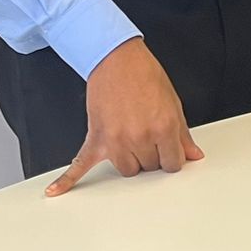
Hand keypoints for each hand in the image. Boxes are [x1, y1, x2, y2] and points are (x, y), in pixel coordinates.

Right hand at [47, 37, 200, 195]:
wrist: (116, 59)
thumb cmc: (144, 75)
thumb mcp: (173, 103)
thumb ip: (183, 134)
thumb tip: (193, 153)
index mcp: (163, 128)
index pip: (173, 164)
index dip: (172, 156)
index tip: (171, 150)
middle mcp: (140, 138)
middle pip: (150, 168)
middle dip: (153, 154)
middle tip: (151, 135)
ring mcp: (116, 141)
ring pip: (127, 170)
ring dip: (131, 160)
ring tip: (133, 138)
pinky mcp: (96, 138)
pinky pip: (80, 165)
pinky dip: (68, 179)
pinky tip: (57, 190)